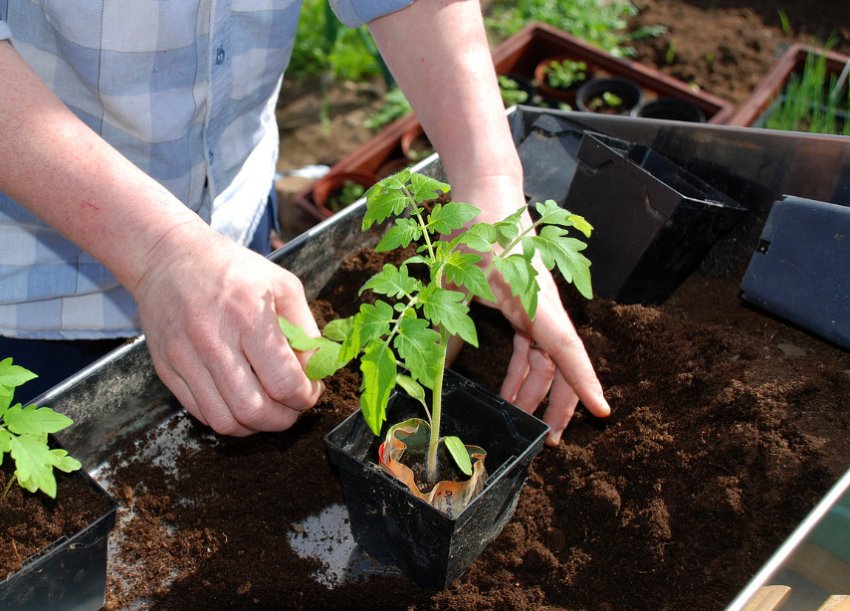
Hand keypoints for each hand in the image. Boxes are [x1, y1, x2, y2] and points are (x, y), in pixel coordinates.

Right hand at [132, 223, 322, 435]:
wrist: (168, 257)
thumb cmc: (232, 268)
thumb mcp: (282, 285)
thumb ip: (305, 330)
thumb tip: (317, 371)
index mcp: (248, 317)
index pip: (284, 382)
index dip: (305, 397)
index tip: (310, 391)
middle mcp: (213, 341)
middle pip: (254, 410)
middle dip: (284, 419)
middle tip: (293, 406)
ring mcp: (185, 359)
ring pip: (226, 421)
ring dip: (256, 426)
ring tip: (269, 408)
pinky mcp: (167, 370)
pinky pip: (201, 414)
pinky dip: (228, 418)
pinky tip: (241, 401)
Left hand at [454, 178, 610, 445]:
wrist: (487, 193)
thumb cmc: (476, 229)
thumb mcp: (453, 281)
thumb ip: (447, 328)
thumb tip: (436, 374)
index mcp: (535, 300)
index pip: (566, 349)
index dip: (584, 382)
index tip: (604, 412)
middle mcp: (544, 307)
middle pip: (561, 363)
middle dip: (558, 403)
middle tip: (546, 440)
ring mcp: (537, 308)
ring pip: (545, 359)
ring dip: (534, 391)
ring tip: (519, 420)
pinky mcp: (525, 306)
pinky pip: (530, 347)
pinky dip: (521, 371)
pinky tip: (506, 390)